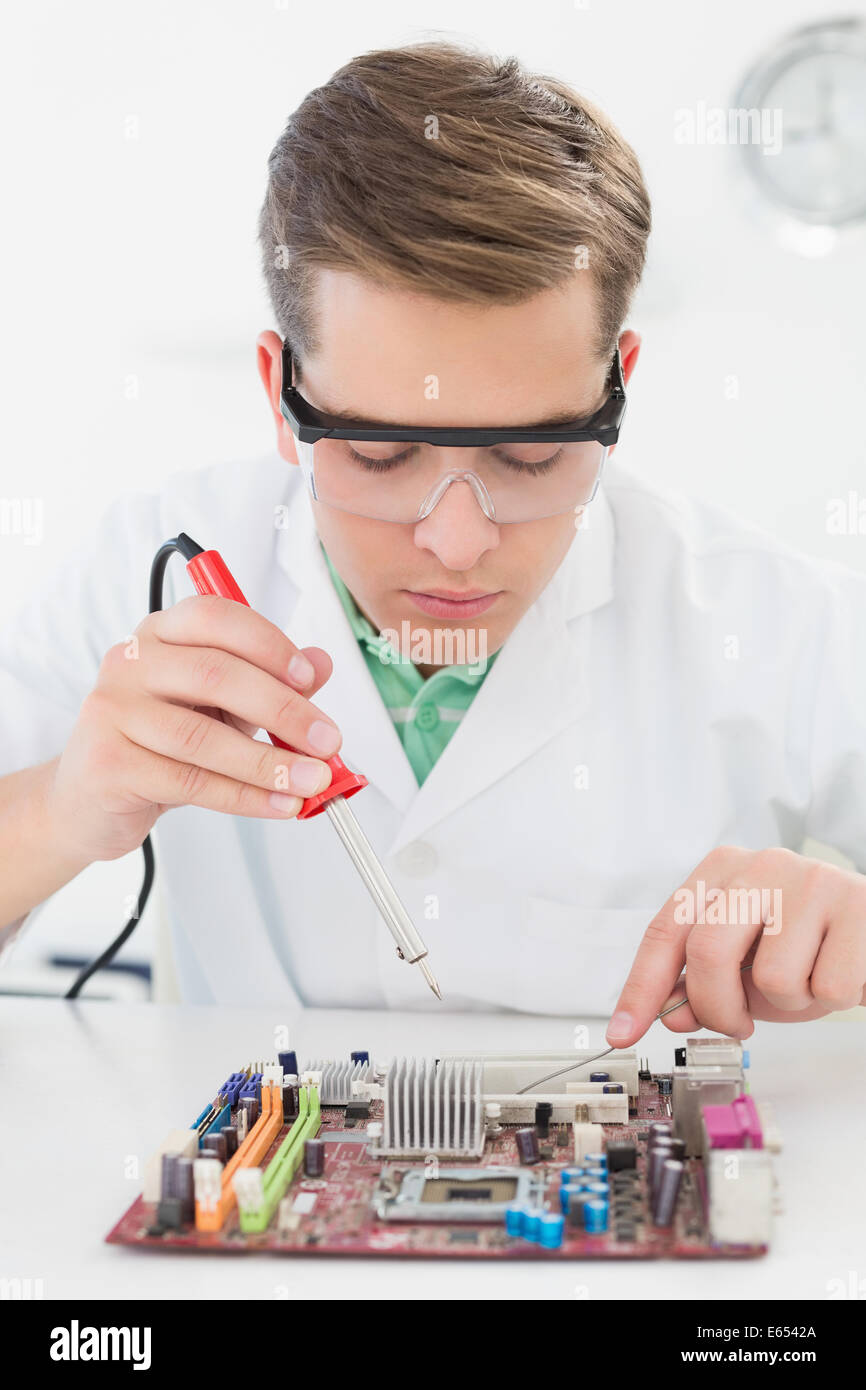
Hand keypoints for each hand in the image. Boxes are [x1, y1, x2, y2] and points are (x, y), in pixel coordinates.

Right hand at [47, 594, 342, 861]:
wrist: (89, 800)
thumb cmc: (160, 744)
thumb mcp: (221, 707)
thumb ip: (270, 683)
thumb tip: (322, 664)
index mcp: (161, 633)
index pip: (217, 618)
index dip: (269, 645)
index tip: (311, 678)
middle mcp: (131, 662)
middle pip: (216, 675)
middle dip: (283, 709)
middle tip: (328, 741)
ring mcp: (113, 710)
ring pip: (203, 737)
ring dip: (269, 763)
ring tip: (312, 782)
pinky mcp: (109, 763)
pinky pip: (190, 781)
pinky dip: (244, 797)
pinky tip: (279, 805)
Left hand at [605, 846, 865, 1044]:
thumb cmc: (810, 946)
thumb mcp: (748, 965)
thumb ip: (703, 984)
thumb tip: (672, 1014)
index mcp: (722, 870)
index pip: (666, 930)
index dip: (641, 987)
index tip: (622, 1031)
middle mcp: (762, 864)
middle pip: (708, 952)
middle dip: (718, 1007)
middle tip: (739, 1026)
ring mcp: (811, 879)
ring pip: (772, 977)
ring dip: (790, 1003)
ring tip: (809, 979)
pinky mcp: (857, 904)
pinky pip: (827, 986)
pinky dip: (833, 998)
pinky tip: (842, 973)